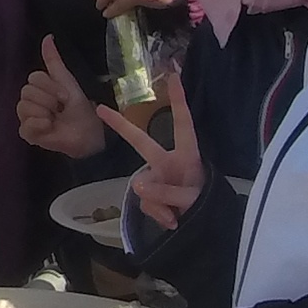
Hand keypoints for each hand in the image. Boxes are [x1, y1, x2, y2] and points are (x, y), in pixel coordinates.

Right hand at [17, 37, 108, 156]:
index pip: (33, 78)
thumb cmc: (79, 107)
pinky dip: (40, 125)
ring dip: (45, 113)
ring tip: (56, 119)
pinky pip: (25, 125)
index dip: (50, 86)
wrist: (88, 132)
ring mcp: (27, 118)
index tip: (65, 96)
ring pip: (24, 107)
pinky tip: (50, 127)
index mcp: (38, 88)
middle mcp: (29, 101)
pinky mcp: (28, 134)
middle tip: (60, 109)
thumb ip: (54, 60)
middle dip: (49, 100)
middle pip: (27, 91)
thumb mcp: (66, 80)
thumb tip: (48, 37)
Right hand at [99, 68, 206, 229]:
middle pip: (141, 142)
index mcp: (186, 155)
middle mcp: (168, 162)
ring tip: (177, 215)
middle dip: (122, 126)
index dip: (178, 101)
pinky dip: (158, 215)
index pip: (182, 124)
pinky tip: (172, 221)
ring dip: (160, 205)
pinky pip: (145, 204)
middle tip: (100, 109)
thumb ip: (166, 193)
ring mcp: (158, 179)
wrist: (206, 231)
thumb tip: (137, 185)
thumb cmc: (205, 206)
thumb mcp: (193, 199)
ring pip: (144, 187)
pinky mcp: (151, 197)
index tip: (174, 76)